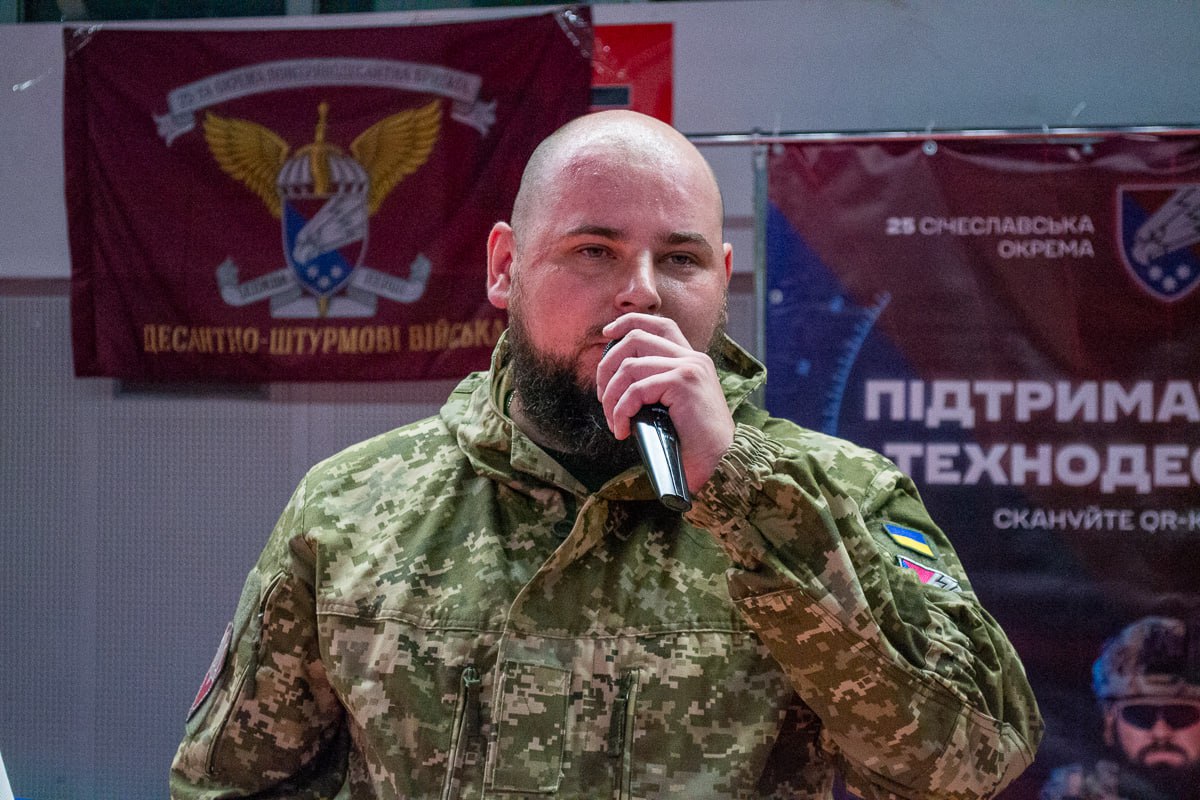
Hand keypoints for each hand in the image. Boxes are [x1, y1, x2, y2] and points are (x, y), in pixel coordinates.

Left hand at [596, 314, 734, 493]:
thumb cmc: (692, 442)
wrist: (720, 463)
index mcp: (692, 360)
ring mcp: (688, 368)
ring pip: (629, 366)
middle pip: (635, 338)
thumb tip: (614, 379)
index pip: (659, 324)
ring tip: (614, 421)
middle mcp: (692, 358)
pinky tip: (623, 430)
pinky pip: (635, 390)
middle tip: (601, 397)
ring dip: (611, 396)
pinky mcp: (682, 383)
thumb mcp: (672, 405)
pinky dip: (620, 411)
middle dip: (607, 365)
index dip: (628, 322)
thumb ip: (654, 386)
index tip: (606, 333)